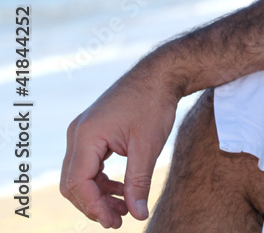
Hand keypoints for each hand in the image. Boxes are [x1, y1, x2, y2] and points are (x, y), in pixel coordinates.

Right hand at [61, 62, 178, 227]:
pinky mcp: (93, 132)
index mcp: (86, 136)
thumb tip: (138, 215)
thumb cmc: (154, 105)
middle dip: (94, 204)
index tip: (115, 222)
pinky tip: (123, 191)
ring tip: (125, 209)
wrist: (160, 75)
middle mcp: (78, 134)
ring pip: (81, 175)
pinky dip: (103, 180)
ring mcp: (83, 132)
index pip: (78, 183)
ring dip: (100, 193)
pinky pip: (90, 164)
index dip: (94, 207)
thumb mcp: (148, 147)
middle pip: (74, 182)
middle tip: (119, 220)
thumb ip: (139, 182)